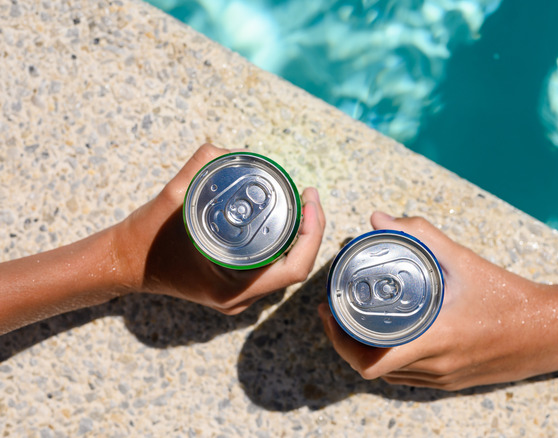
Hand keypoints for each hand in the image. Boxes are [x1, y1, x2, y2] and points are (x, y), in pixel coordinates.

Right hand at [113, 143, 325, 313]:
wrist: (122, 263)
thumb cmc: (145, 238)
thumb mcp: (171, 197)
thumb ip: (202, 167)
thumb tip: (234, 150)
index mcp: (232, 287)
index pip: (294, 268)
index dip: (312, 233)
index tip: (310, 199)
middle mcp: (240, 298)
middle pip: (295, 266)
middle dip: (310, 229)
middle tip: (308, 195)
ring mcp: (238, 295)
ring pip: (285, 267)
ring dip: (299, 236)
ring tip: (300, 202)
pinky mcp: (235, 286)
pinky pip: (271, 267)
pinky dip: (282, 242)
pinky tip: (282, 217)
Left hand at [318, 213, 557, 390]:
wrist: (551, 332)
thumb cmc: (510, 297)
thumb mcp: (465, 262)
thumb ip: (422, 236)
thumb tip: (379, 218)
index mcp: (435, 341)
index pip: (370, 362)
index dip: (339, 342)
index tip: (329, 312)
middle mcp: (436, 368)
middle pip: (372, 368)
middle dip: (346, 343)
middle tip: (336, 312)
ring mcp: (444, 379)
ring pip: (389, 375)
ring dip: (367, 351)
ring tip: (356, 320)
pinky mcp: (452, 382)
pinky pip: (409, 377)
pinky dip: (392, 359)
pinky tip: (390, 334)